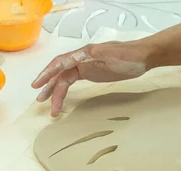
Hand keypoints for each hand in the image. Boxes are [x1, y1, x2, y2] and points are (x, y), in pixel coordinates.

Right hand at [31, 40, 153, 116]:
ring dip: (56, 92)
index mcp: (84, 53)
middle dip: (49, 87)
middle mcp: (81, 58)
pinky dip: (65, 91)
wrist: (143, 57)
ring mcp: (85, 66)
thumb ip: (97, 53)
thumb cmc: (129, 54)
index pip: (60, 63)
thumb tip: (80, 54)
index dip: (47, 73)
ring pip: (64, 79)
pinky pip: (72, 82)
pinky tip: (61, 99)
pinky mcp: (90, 73)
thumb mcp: (113, 53)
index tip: (38, 84)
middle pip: (59, 73)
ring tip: (52, 108)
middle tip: (41, 101)